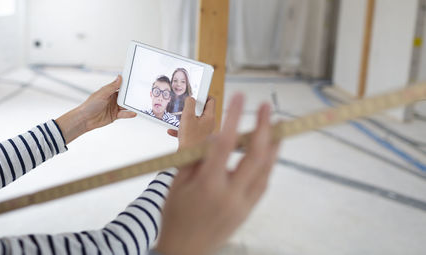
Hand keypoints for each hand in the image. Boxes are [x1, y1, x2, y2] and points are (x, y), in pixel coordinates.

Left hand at [56, 75, 135, 143]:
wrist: (85, 119)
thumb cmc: (89, 105)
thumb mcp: (102, 94)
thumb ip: (112, 87)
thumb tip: (119, 77)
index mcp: (109, 91)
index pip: (120, 86)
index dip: (127, 84)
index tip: (135, 82)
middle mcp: (113, 99)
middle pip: (125, 96)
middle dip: (131, 95)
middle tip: (139, 94)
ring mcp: (114, 107)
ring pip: (126, 105)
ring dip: (131, 105)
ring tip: (138, 105)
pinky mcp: (115, 115)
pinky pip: (124, 114)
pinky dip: (129, 114)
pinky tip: (133, 113)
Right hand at [156, 94, 279, 254]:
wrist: (184, 251)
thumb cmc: (175, 216)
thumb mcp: (177, 184)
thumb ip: (195, 159)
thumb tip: (213, 136)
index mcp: (208, 186)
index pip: (224, 144)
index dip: (233, 117)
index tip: (239, 97)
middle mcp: (230, 194)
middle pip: (255, 156)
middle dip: (264, 128)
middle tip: (266, 107)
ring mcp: (243, 204)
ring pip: (265, 170)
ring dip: (273, 145)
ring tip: (276, 126)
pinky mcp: (248, 211)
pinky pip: (263, 183)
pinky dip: (268, 165)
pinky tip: (269, 152)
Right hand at [167, 97, 214, 149]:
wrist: (189, 159)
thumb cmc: (190, 140)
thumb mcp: (187, 117)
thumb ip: (189, 104)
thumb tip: (190, 98)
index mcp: (210, 118)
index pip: (211, 100)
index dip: (203, 95)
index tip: (195, 94)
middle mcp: (209, 124)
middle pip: (203, 110)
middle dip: (193, 107)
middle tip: (186, 106)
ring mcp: (204, 132)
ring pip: (195, 120)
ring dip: (186, 119)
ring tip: (179, 118)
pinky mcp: (198, 138)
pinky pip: (190, 130)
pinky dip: (182, 129)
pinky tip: (172, 131)